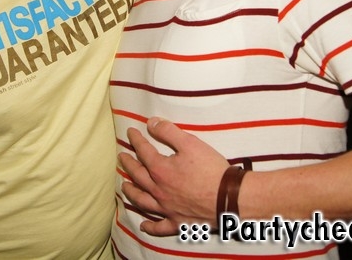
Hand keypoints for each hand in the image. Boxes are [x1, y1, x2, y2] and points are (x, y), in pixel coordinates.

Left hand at [119, 117, 228, 235]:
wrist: (229, 198)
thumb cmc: (210, 169)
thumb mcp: (190, 143)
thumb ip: (168, 131)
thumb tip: (150, 123)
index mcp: (160, 170)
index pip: (143, 151)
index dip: (136, 140)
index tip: (130, 132)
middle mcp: (158, 190)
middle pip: (138, 176)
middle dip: (128, 164)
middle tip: (122, 157)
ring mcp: (166, 208)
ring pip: (142, 201)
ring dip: (132, 192)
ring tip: (124, 186)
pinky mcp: (178, 222)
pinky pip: (160, 227)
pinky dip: (150, 227)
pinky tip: (143, 226)